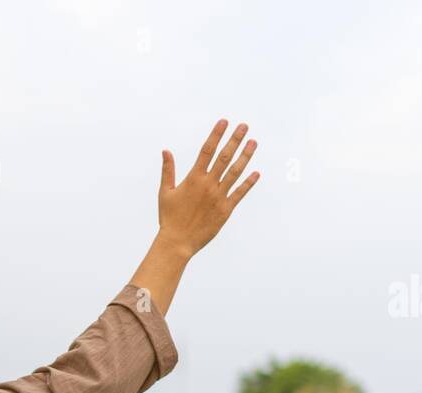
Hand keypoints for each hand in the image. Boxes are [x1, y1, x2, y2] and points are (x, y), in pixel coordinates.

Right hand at [157, 120, 259, 258]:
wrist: (177, 242)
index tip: (224, 122)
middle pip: (224, 157)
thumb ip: (168, 170)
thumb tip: (166, 151)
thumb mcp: (165, 192)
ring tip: (253, 142)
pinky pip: (239, 193)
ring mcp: (218, 197)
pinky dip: (248, 183)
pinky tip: (256, 173)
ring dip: (245, 156)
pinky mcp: (225, 210)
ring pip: (235, 172)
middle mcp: (208, 185)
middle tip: (244, 126)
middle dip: (235, 140)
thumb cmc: (169, 218)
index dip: (216, 135)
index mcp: (193, 178)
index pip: (207, 150)